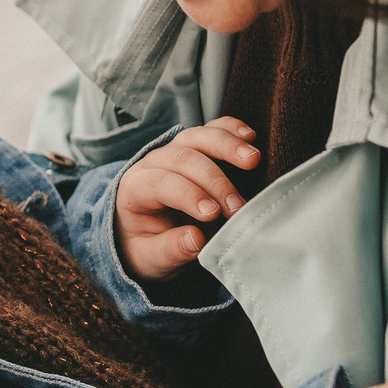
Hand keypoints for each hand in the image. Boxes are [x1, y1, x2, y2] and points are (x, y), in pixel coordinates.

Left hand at [115, 118, 259, 278]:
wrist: (146, 232)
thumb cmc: (148, 246)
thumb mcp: (151, 258)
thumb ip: (170, 250)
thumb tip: (196, 239)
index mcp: (134, 189)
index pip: (160, 184)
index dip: (188, 195)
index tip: (213, 214)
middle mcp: (152, 162)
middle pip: (183, 158)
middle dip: (214, 181)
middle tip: (239, 207)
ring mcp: (174, 149)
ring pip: (198, 136)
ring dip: (226, 146)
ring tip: (253, 160)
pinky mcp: (195, 146)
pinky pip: (211, 129)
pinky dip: (230, 128)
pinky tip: (249, 137)